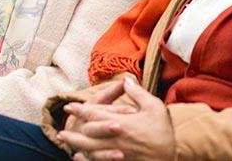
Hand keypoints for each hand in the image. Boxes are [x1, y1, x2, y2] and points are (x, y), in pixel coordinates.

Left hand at [58, 78, 175, 160]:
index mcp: (122, 123)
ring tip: (66, 143)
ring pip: (91, 150)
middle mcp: (116, 139)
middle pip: (89, 134)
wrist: (170, 157)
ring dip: (77, 145)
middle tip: (61, 129)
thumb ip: (137, 93)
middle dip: (74, 131)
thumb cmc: (163, 132)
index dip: (81, 111)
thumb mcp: (154, 107)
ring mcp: (116, 153)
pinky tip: (81, 157)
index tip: (69, 107)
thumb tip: (126, 79)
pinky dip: (88, 159)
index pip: (96, 115)